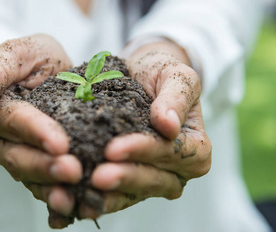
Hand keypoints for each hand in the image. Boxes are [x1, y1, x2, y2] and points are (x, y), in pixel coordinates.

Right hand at [0, 34, 81, 227]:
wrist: (53, 75)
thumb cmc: (34, 59)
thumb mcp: (20, 52)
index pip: (13, 122)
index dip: (35, 132)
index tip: (59, 143)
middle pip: (18, 156)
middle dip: (45, 166)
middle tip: (73, 170)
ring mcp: (16, 159)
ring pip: (30, 178)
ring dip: (51, 189)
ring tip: (74, 197)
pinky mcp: (36, 172)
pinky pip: (43, 189)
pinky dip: (57, 205)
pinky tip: (75, 211)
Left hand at [81, 41, 211, 218]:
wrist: (140, 75)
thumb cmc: (161, 73)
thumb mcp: (176, 76)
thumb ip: (177, 97)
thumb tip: (169, 126)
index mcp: (196, 149)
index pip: (171, 153)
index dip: (143, 151)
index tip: (114, 148)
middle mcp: (178, 171)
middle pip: (153, 180)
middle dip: (124, 177)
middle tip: (97, 176)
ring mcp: (153, 180)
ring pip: (134, 194)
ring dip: (110, 195)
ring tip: (84, 190)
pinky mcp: (130, 184)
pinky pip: (117, 196)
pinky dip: (99, 199)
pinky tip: (79, 200)